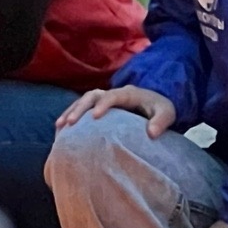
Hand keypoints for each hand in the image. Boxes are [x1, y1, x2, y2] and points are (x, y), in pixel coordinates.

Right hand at [55, 85, 178, 136]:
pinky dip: (71, 116)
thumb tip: (152, 134)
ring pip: (83, 101)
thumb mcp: (168, 113)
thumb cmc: (161, 109)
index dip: (103, 104)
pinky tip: (60, 130)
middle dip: (79, 108)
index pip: (112, 95)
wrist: (157, 105)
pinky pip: (82, 109)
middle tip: (69, 123)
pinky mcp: (100, 107)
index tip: (95, 117)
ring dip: (71, 111)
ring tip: (59, 126)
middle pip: (92, 96)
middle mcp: (113, 94)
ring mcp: (105, 99)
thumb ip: (161, 121)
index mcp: (128, 93)